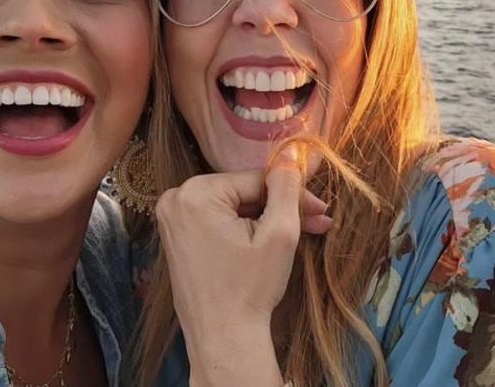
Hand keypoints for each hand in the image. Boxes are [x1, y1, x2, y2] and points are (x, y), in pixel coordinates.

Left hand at [155, 154, 329, 385]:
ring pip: (235, 208)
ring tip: (305, 231)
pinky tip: (274, 241)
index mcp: (195, 193)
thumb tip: (291, 153)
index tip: (321, 208)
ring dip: (269, 219)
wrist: (223, 340)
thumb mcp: (278, 233)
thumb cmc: (249, 290)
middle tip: (318, 220)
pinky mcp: (178, 239)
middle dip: (283, 207)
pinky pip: (220, 222)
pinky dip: (247, 230)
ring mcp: (173, 220)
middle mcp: (176, 200)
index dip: (293, 193)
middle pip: (245, 192)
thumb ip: (286, 187)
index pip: (257, 180)